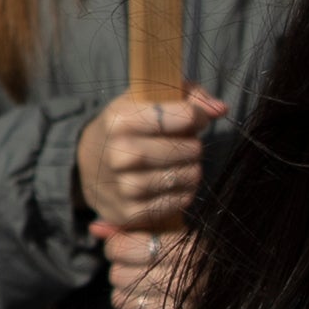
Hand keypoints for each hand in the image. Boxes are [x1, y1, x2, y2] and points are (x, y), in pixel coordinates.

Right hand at [75, 91, 223, 233]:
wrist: (87, 165)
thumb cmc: (126, 127)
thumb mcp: (144, 99)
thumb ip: (187, 95)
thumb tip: (220, 108)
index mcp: (121, 120)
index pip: (184, 116)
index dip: (197, 116)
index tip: (193, 118)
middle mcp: (120, 154)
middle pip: (190, 149)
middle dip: (192, 144)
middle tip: (180, 143)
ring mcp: (126, 187)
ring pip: (189, 175)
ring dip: (190, 167)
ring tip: (175, 162)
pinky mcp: (132, 213)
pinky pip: (181, 200)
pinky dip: (183, 190)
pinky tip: (170, 181)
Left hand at [103, 225, 198, 308]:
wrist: (199, 288)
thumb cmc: (171, 250)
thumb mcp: (154, 228)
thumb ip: (125, 224)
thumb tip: (95, 228)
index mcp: (189, 248)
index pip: (126, 247)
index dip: (116, 246)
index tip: (121, 246)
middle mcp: (191, 281)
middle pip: (119, 276)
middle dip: (119, 271)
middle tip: (134, 269)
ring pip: (121, 300)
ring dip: (123, 293)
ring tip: (141, 288)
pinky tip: (146, 307)